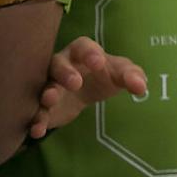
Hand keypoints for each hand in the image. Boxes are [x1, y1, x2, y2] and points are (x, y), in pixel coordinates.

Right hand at [28, 36, 148, 138]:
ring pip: (43, 86)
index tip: (98, 62)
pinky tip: (37, 130)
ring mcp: (48, 85)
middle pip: (58, 63)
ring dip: (47, 93)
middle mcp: (61, 65)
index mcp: (82, 53)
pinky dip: (35, 119)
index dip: (90, 53)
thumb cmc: (104, 75)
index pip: (84, 46)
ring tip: (50, 101)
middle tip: (75, 83)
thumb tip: (141, 87)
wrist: (83, 92)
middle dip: (65, 72)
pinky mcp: (41, 105)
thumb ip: (133, 76)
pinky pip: (35, 110)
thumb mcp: (120, 73)